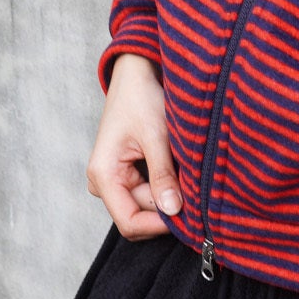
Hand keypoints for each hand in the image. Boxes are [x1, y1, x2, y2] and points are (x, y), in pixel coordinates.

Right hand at [86, 53, 180, 240]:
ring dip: (169, 194)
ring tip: (185, 171)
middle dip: (167, 207)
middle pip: (140, 214)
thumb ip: (163, 175)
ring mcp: (114, 179)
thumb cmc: (141, 98)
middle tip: (195, 188)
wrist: (135, 73)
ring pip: (147, 204)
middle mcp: (103, 182)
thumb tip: (173, 211)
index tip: (188, 214)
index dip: (158, 224)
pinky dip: (166, 185)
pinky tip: (178, 169)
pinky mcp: (126, 173)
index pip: (129, 221)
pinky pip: (148, 192)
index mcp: (103, 174)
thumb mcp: (156, 136)